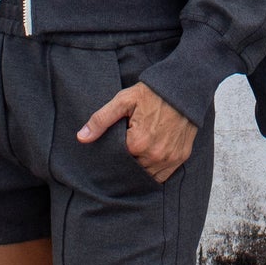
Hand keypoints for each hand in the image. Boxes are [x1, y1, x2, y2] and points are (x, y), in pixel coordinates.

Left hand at [77, 82, 197, 183]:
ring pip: (147, 175)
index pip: (117, 160)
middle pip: (131, 169)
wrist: (184, 88)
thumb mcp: (123, 101)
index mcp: (137, 143)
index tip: (115, 143)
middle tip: (125, 148)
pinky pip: (162, 176)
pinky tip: (148, 160)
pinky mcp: (180, 157)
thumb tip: (81, 137)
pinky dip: (154, 171)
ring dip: (140, 168)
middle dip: (126, 162)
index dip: (114, 152)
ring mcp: (169, 158)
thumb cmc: (152, 93)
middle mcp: (154, 155)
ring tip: (136, 154)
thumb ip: (101, 120)